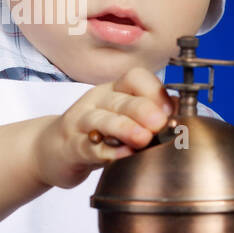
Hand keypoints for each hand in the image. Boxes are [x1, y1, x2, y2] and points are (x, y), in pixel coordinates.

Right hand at [33, 66, 173, 189]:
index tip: (171, 111)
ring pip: (102, 119)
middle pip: (121, 99)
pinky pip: (87, 147)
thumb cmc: (95, 134)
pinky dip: (105, 151)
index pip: (135, 77)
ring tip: (143, 139)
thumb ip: (150, 114)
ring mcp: (80, 122)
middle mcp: (97, 101)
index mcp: (114, 91)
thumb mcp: (122, 119)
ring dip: (124, 128)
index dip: (155, 91)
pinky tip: (120, 155)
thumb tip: (182, 110)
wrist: (51, 150)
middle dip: (143, 109)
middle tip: (160, 123)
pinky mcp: (69, 146)